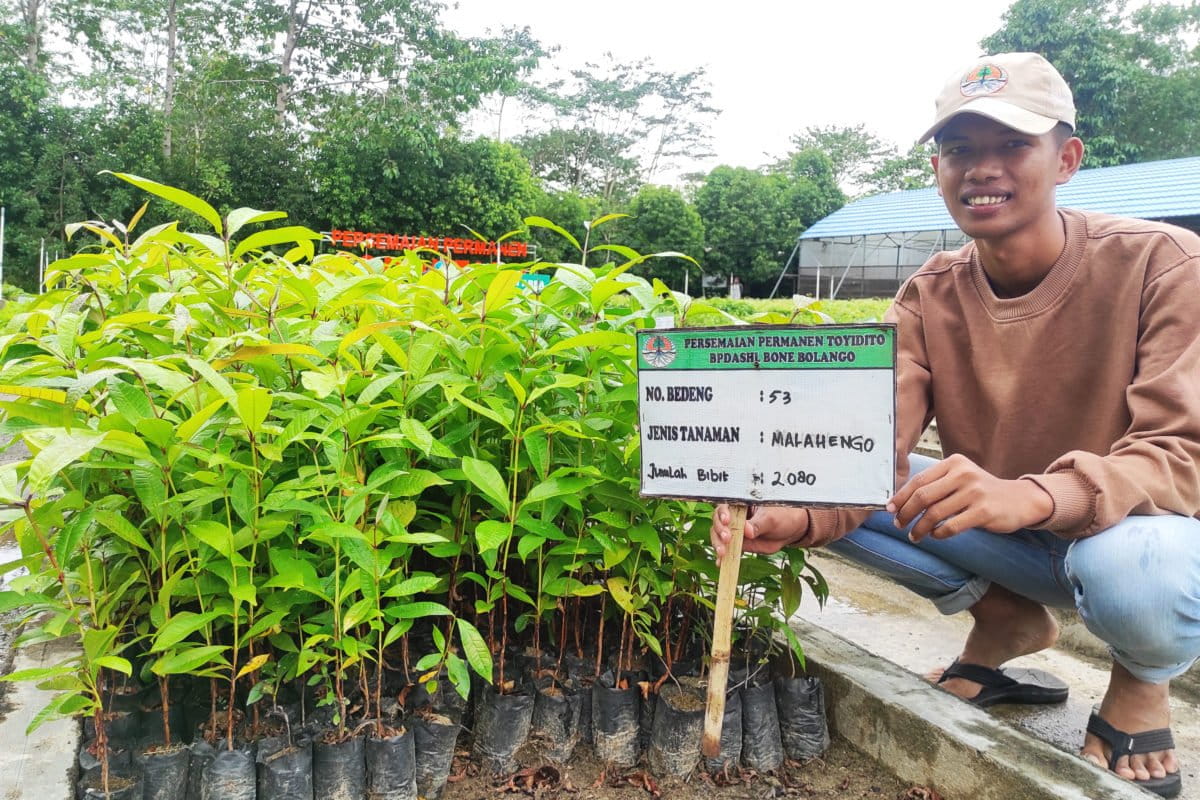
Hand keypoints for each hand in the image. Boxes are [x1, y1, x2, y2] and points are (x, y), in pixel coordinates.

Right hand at [711, 504, 810, 562]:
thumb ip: (758, 524)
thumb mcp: (771, 518)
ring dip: (718, 544)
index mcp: (741, 505)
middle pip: (718, 522)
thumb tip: (746, 530)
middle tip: (726, 538)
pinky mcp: (739, 544)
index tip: (727, 521)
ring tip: (722, 552)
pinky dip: (723, 557)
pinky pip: (728, 550)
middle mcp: (735, 517)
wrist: (791, 530)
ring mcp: (735, 531)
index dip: (723, 514)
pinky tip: (720, 563)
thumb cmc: (782, 517)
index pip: (725, 507)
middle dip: (719, 531)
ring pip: (719, 536)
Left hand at [889, 453, 1053, 541]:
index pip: (919, 480)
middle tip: (898, 525)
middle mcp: (963, 474)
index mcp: (954, 463)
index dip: (900, 497)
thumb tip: (900, 501)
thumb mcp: (961, 478)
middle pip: (923, 496)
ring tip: (914, 536)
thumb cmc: (981, 491)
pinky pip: (950, 526)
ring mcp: (974, 492)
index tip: (889, 509)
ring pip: (934, 513)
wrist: (1019, 499)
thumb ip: (937, 484)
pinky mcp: (983, 511)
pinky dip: (938, 533)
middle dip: (906, 513)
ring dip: (919, 528)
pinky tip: (935, 535)